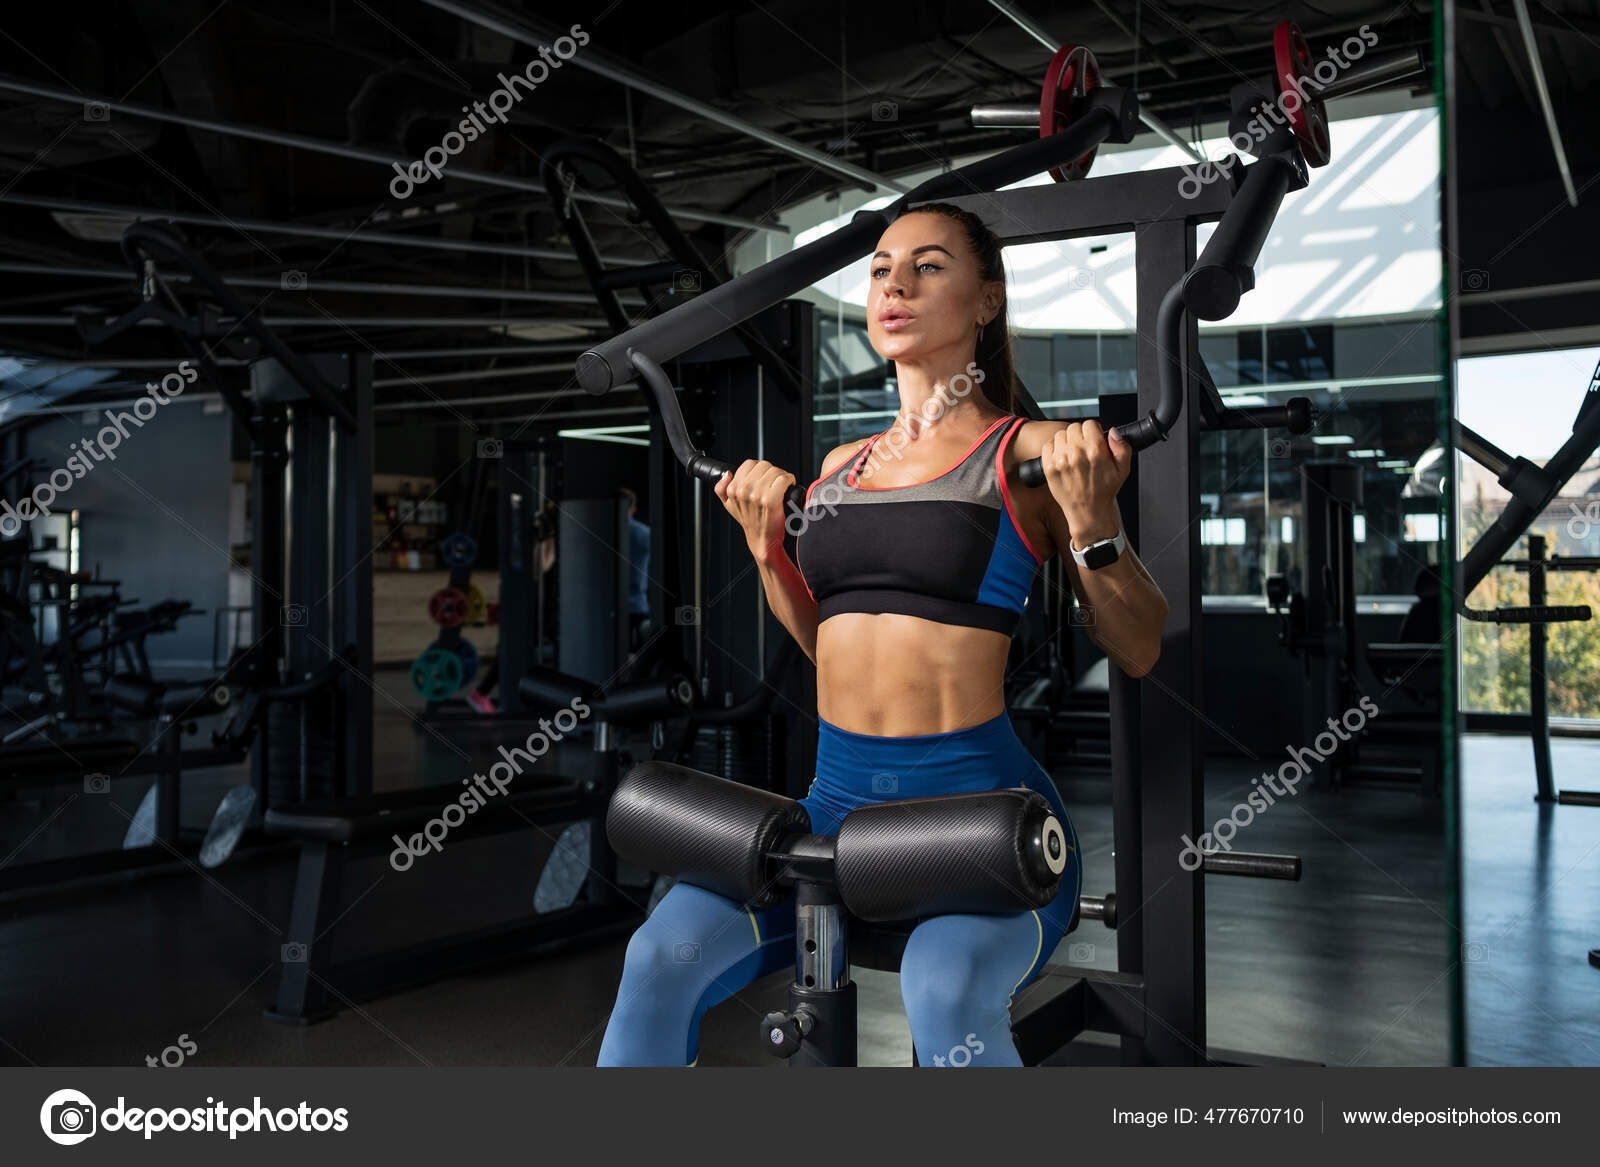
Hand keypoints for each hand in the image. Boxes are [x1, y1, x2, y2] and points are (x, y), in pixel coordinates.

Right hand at [713, 459, 795, 561]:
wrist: (762, 540)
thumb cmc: (750, 522)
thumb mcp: (729, 506)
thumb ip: (721, 489)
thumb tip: (726, 475)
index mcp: (733, 489)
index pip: (749, 464)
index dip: (759, 470)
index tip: (764, 479)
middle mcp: (744, 491)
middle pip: (764, 465)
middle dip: (772, 472)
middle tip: (774, 483)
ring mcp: (757, 496)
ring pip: (775, 471)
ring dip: (782, 476)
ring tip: (781, 487)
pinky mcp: (771, 500)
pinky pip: (783, 479)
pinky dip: (789, 480)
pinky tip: (788, 487)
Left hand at [1039, 420, 1131, 544]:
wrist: (1087, 511)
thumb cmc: (1104, 491)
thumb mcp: (1123, 469)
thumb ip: (1122, 447)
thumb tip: (1113, 432)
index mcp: (1096, 451)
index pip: (1089, 424)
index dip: (1093, 431)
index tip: (1093, 440)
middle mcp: (1077, 453)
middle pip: (1074, 427)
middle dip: (1080, 436)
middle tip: (1083, 449)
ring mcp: (1061, 460)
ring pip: (1060, 435)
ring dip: (1066, 441)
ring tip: (1073, 454)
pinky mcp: (1049, 467)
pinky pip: (1048, 445)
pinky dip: (1053, 449)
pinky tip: (1062, 458)